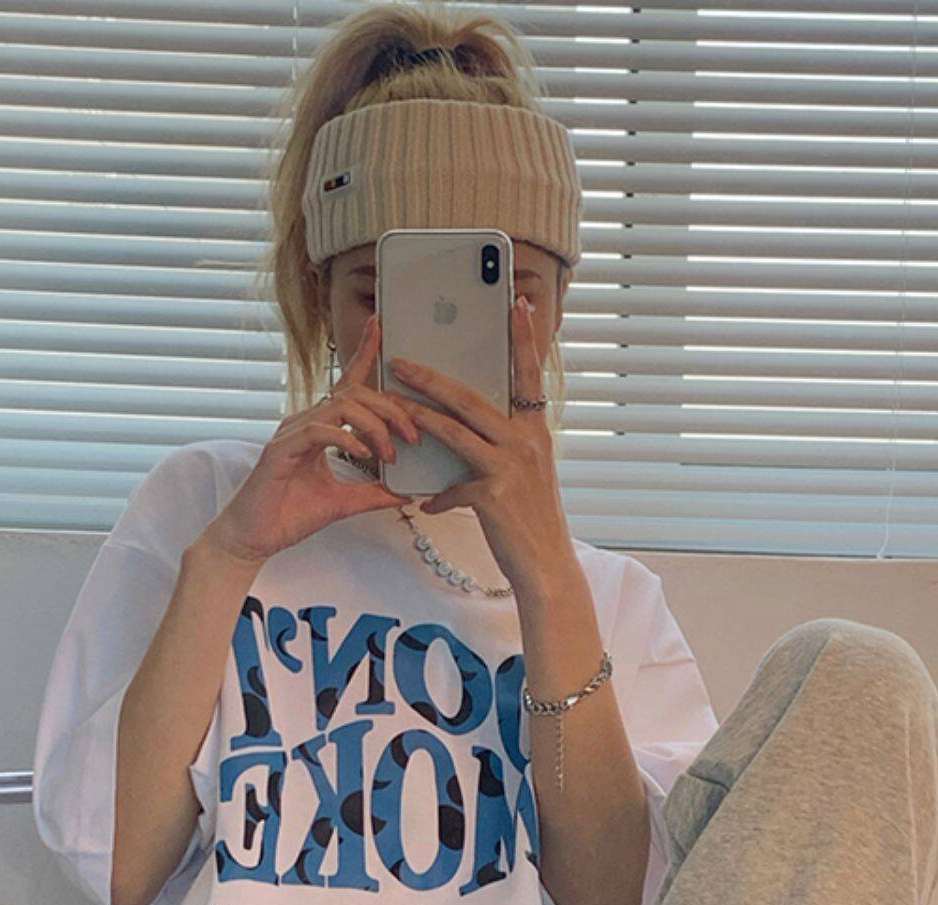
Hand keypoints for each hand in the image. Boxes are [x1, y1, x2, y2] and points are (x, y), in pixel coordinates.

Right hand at [203, 313, 419, 565]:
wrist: (252, 539)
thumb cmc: (287, 516)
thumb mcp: (342, 503)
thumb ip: (372, 494)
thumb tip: (404, 493)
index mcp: (317, 428)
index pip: (344, 385)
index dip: (363, 354)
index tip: (380, 328)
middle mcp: (303, 423)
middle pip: (353, 392)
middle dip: (389, 409)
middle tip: (411, 436)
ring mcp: (291, 433)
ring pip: (341, 406)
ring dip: (374, 426)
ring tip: (389, 453)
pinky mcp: (281, 450)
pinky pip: (320, 429)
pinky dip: (347, 439)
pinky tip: (363, 456)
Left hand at [386, 297, 572, 598]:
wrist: (547, 567)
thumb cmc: (531, 523)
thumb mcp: (522, 479)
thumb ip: (498, 455)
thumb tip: (467, 448)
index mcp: (535, 432)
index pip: (528, 376)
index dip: (523, 339)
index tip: (519, 304)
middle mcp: (526, 441)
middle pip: (472, 397)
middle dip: (433, 376)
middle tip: (402, 360)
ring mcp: (510, 466)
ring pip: (454, 430)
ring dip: (417, 415)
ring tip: (390, 403)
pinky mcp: (493, 493)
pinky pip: (451, 486)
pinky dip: (437, 496)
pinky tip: (427, 505)